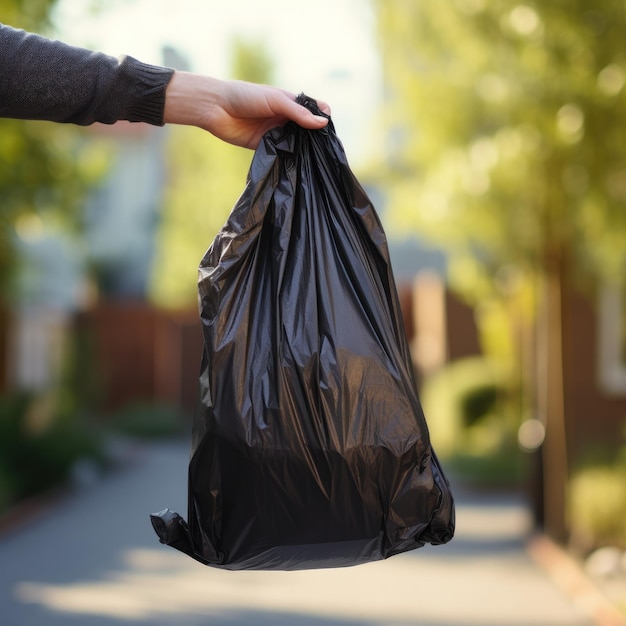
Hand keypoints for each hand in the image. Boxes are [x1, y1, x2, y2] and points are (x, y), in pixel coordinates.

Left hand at [163, 71, 329, 148]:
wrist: (216, 108)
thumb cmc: (245, 97)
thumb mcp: (275, 100)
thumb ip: (298, 112)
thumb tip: (323, 124)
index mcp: (290, 102)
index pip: (314, 110)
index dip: (323, 118)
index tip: (328, 130)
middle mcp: (285, 118)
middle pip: (307, 129)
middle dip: (316, 137)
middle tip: (325, 149)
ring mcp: (276, 133)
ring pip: (296, 143)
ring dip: (304, 150)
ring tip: (315, 159)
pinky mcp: (265, 147)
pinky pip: (282, 154)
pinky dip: (289, 158)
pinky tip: (297, 164)